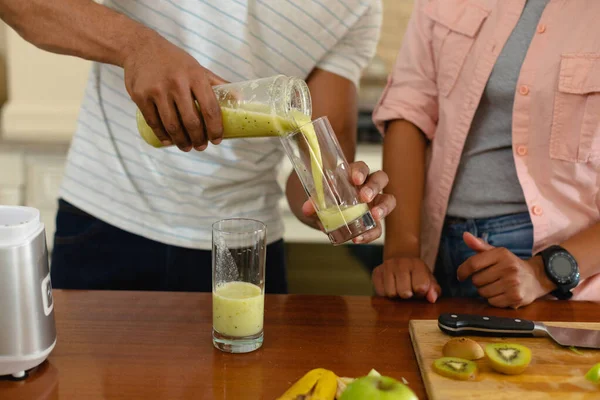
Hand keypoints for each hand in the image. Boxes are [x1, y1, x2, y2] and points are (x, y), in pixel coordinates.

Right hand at [123, 34, 227, 151]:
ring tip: (186, 147)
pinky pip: (154, 122)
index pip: (210, 109)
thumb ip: (218, 84)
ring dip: (181, 141)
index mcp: (195, 76)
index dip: (215, 128)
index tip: (217, 139)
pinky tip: (169, 140)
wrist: (141, 47)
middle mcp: (177, 83)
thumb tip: (240, 98)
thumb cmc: (175, 62)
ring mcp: (157, 90)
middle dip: (198, 139)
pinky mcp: (140, 96)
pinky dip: (162, 135)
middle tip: (201, 147)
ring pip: (172, 125)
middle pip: (191, 122)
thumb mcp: (198, 68)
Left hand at [301, 161, 396, 243]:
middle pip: (380, 178)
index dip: (360, 171)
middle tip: (365, 197)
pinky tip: (359, 238)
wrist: (326, 215)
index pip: (362, 167)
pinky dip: (370, 233)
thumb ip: (314, 201)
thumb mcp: (319, 199)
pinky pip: (378, 227)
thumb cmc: (327, 200)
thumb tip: (308, 208)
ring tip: (374, 216)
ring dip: (383, 208)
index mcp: (354, 175)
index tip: (355, 179)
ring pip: (389, 200)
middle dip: (374, 187)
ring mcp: (375, 203)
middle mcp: (369, 186)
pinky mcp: (375, 222)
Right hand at [372, 257, 440, 301]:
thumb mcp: (429, 279)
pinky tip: (390, 286)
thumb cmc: (416, 273)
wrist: (400, 257)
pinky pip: (380, 292)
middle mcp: (401, 263)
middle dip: (408, 295)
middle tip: (409, 290)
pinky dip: (386, 293)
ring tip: (399, 288)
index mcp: (417, 265)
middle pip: (404, 293)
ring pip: (391, 294)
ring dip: (396, 295)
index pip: (421, 286)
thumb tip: (432, 299)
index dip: (420, 292)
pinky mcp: (376, 272)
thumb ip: (434, 290)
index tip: (419, 289)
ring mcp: (387, 267)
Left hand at [457, 232, 555, 308]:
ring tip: (497, 286)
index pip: (473, 263)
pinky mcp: (516, 297)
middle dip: (479, 281)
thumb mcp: (497, 253)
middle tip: (490, 279)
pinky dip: (494, 300)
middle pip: (476, 280)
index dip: (462, 271)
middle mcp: (508, 267)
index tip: (460, 276)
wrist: (537, 278)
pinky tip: (503, 294)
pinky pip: (492, 302)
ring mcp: (513, 283)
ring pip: (483, 292)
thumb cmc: (511, 265)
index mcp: (501, 254)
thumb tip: (465, 235)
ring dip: (486, 291)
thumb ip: (480, 245)